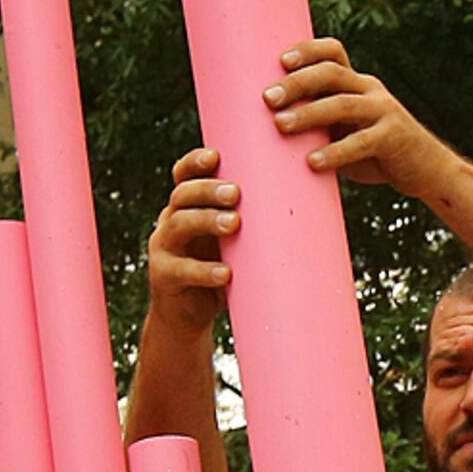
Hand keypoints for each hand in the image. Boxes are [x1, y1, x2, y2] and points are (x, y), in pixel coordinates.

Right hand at [143, 147, 234, 341]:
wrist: (189, 315)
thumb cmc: (221, 270)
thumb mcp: (233, 243)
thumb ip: (251, 224)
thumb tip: (309, 204)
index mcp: (186, 207)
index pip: (184, 176)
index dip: (195, 163)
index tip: (216, 156)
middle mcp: (170, 222)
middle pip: (183, 195)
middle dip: (209, 190)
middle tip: (235, 192)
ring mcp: (163, 248)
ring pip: (180, 225)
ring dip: (207, 220)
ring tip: (234, 223)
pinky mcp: (163, 277)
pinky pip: (182, 270)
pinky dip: (205, 271)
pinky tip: (226, 273)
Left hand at [260, 39, 463, 201]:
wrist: (426, 170)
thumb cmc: (374, 152)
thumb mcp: (345, 130)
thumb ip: (319, 124)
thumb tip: (269, 128)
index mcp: (356, 83)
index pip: (333, 52)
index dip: (307, 50)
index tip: (280, 60)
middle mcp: (370, 89)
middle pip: (331, 73)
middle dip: (297, 82)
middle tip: (268, 98)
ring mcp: (384, 111)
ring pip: (343, 104)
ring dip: (309, 113)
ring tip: (281, 124)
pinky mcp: (394, 137)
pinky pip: (361, 141)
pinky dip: (335, 151)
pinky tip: (313, 162)